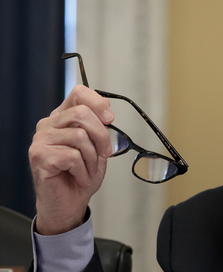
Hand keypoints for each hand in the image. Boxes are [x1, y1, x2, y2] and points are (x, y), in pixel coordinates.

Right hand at [29, 85, 113, 234]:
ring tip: (88, 169)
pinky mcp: (39, 156)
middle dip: (102, 136)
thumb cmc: (83, 174)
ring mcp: (41, 140)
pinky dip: (83, 170)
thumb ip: (99, 126)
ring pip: (80, 136)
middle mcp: (49, 125)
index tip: (110, 119)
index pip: (78, 94)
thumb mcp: (97, 146)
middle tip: (106, 153)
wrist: (70, 202)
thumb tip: (107, 108)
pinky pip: (72, 156)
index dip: (97, 102)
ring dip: (92, 158)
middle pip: (82, 114)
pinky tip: (79, 177)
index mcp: (63, 117)